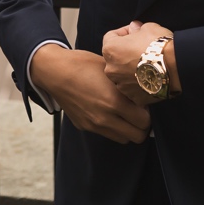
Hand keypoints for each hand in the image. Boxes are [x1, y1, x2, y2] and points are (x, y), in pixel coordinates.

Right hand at [29, 45, 150, 143]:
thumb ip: (127, 87)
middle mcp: (105, 118)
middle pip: (137, 137)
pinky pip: (106, 133)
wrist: (55, 72)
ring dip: (128, 129)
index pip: (144, 122)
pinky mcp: (85, 126)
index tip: (145, 106)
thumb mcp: (110, 71)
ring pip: (123, 139)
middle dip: (141, 126)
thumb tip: (142, 96)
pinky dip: (112, 127)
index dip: (148, 114)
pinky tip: (108, 112)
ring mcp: (94, 124)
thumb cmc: (83, 65)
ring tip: (125, 114)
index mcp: (114, 102)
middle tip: (139, 113)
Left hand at [102, 21, 177, 104]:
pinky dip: (141, 84)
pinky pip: (134, 89)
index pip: (111, 37)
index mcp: (110, 49)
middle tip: (142, 50)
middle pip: (116, 58)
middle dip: (126, 53)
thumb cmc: (159, 44)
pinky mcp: (134, 97)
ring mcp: (121, 85)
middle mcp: (111, 69)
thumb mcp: (148, 28)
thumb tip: (134, 28)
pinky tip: (152, 78)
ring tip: (149, 66)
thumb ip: (136, 29)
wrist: (176, 66)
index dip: (123, 33)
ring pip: (124, 76)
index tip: (135, 32)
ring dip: (132, 71)